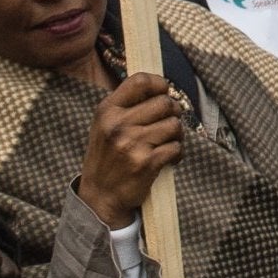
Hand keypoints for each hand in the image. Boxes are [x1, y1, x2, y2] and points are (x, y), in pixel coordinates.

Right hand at [80, 73, 184, 227]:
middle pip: (164, 103)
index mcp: (107, 110)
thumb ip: (127, 105)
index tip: (164, 92)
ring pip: (174, 125)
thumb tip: (161, 88)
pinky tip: (168, 158)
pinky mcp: (146, 163)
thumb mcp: (105, 125)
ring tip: (167, 142)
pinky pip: (176, 147)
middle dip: (174, 112)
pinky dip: (177, 153)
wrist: (100, 196)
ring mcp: (132, 144)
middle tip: (169, 122)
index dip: (159, 84)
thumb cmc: (107, 157)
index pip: (140, 81)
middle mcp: (118, 124)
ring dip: (177, 134)